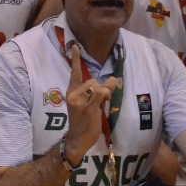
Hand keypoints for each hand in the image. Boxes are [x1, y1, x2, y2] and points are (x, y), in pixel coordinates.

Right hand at [63, 44, 120, 162]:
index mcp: (71, 92)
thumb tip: (113, 79)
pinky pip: (100, 94)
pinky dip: (105, 94)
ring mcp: (79, 102)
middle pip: (92, 80)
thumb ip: (100, 91)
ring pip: (97, 86)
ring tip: (100, 104)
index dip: (76, 59)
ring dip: (104, 93)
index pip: (74, 73)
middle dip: (100, 88)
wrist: (78, 139)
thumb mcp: (92, 104)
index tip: (74, 46)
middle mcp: (73, 95)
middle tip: (101, 100)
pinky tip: (103, 102)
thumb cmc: (85, 121)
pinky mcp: (87, 108)